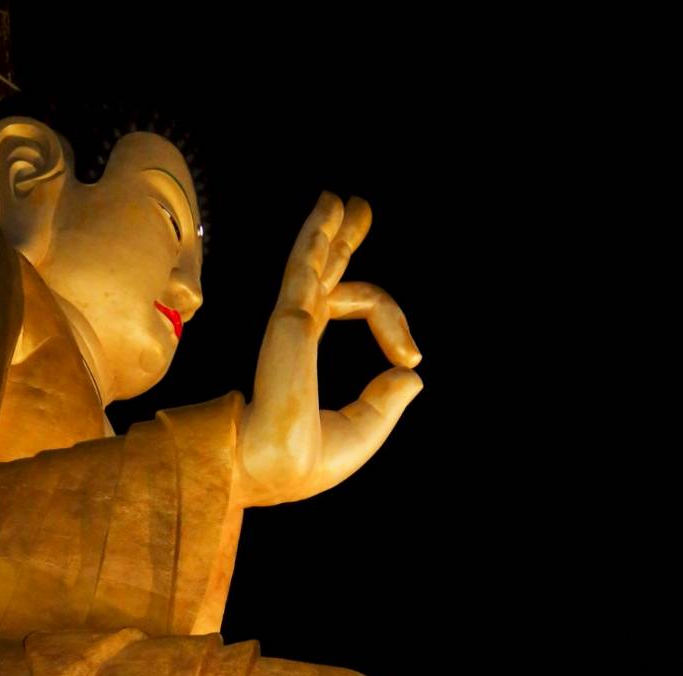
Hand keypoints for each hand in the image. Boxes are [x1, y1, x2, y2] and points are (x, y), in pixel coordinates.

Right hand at [234, 193, 421, 506]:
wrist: (269, 469)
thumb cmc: (301, 465)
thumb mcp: (358, 435)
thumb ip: (383, 405)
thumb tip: (413, 373)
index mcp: (303, 358)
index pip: (351, 306)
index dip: (389, 321)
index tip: (412, 356)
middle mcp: (294, 335)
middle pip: (323, 270)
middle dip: (341, 237)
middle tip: (357, 207)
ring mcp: (290, 325)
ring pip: (315, 261)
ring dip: (331, 227)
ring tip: (348, 199)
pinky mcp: (290, 322)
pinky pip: (307, 267)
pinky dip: (318, 235)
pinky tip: (331, 208)